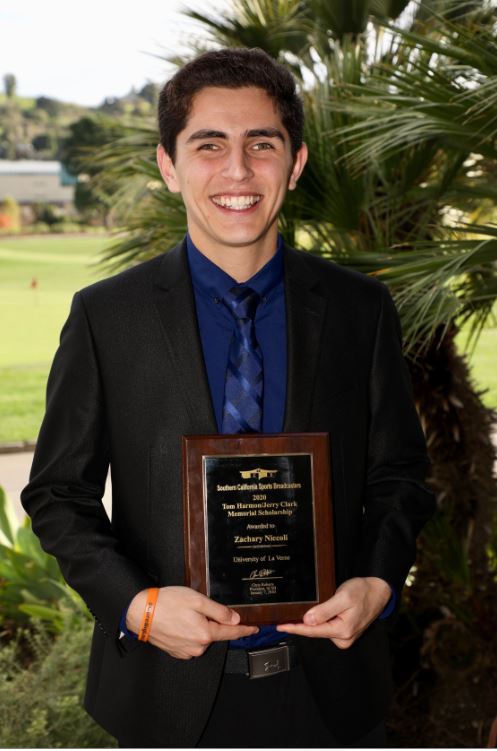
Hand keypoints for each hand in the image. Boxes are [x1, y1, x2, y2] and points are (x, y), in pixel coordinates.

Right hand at [127, 586, 257, 658]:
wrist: (141, 613)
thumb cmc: (168, 603)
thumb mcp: (197, 600)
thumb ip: (218, 611)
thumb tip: (235, 619)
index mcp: (205, 633)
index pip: (231, 632)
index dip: (245, 630)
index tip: (255, 629)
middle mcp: (198, 647)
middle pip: (215, 634)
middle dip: (213, 622)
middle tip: (197, 607)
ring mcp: (187, 652)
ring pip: (203, 638)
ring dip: (200, 627)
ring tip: (184, 614)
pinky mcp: (177, 652)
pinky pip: (191, 643)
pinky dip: (190, 633)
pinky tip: (179, 623)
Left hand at [276, 576, 390, 649]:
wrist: (377, 592)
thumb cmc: (362, 592)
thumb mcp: (343, 597)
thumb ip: (325, 610)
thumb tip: (308, 621)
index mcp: (342, 631)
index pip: (312, 631)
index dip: (294, 628)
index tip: (280, 626)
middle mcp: (343, 638)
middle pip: (315, 631)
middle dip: (301, 623)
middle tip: (288, 614)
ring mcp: (344, 637)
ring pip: (320, 629)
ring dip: (312, 621)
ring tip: (314, 606)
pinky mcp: (344, 633)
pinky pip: (327, 627)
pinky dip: (320, 621)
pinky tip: (319, 612)